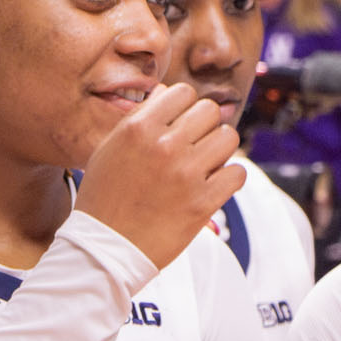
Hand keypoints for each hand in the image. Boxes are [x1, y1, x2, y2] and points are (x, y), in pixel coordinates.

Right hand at [73, 82, 244, 268]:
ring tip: (204, 165)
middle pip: (209, 111)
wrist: (105, 248)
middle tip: (194, 145)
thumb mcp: (108, 148)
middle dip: (204, 126)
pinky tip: (212, 185)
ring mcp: (185, 174)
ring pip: (228, 138)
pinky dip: (228, 178)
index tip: (181, 123)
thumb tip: (167, 94)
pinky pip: (237, 173)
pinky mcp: (202, 202)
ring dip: (219, 150)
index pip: (183, 93)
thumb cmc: (103, 197)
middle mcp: (164, 145)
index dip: (184, 107)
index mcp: (138, 128)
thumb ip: (138, 119)